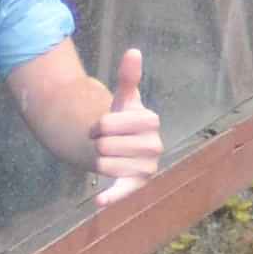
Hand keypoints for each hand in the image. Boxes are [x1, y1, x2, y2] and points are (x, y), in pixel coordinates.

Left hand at [87, 48, 163, 205]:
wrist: (124, 148)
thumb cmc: (124, 121)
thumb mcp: (125, 100)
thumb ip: (128, 77)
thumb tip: (133, 51)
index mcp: (151, 120)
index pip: (108, 123)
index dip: (97, 125)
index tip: (100, 127)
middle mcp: (155, 145)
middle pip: (104, 145)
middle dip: (97, 143)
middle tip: (104, 143)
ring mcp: (147, 167)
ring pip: (103, 164)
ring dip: (97, 161)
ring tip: (108, 157)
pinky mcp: (137, 186)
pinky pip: (122, 190)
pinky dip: (111, 196)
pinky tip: (99, 202)